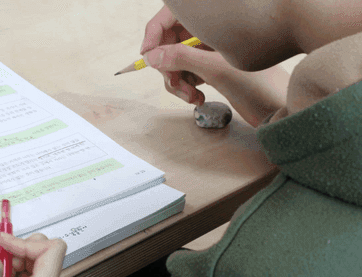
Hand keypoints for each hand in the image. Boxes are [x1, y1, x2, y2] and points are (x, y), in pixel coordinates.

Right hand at [140, 5, 288, 126]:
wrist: (281, 107)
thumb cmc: (259, 83)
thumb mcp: (214, 68)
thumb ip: (180, 57)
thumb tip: (151, 56)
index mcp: (211, 20)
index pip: (169, 18)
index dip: (154, 37)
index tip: (147, 58)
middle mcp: (209, 31)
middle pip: (169, 43)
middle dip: (167, 66)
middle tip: (176, 86)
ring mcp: (210, 49)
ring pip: (177, 61)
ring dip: (177, 81)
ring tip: (191, 97)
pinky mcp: (212, 66)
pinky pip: (187, 73)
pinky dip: (187, 86)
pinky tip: (198, 98)